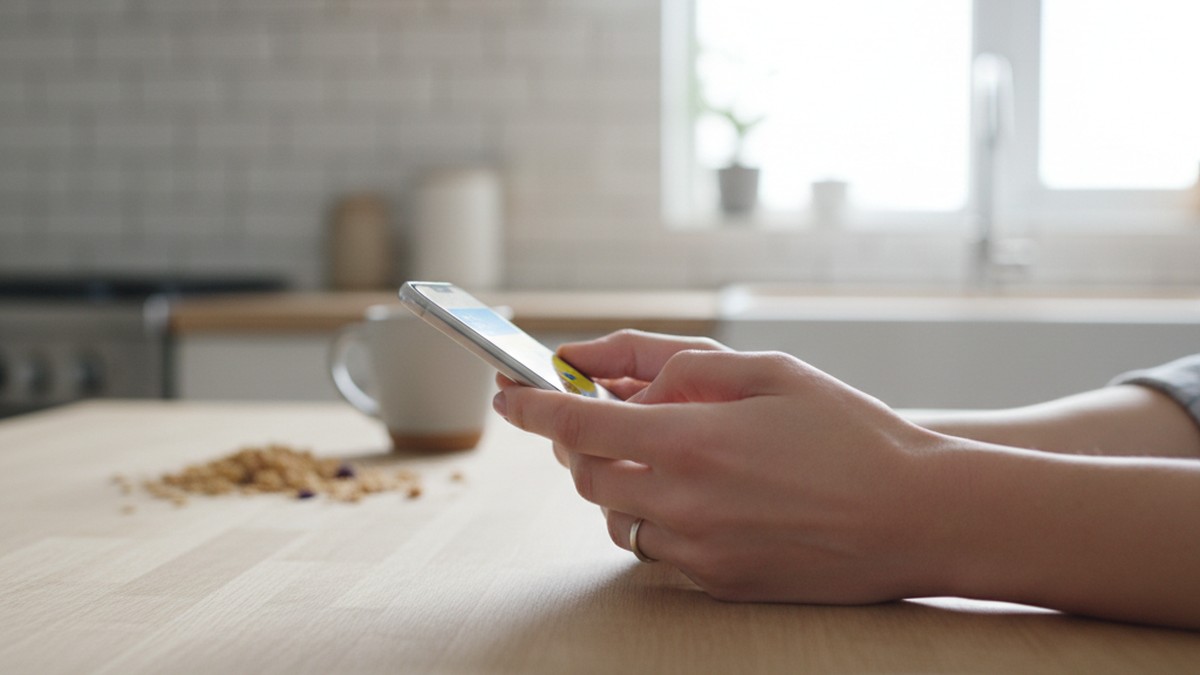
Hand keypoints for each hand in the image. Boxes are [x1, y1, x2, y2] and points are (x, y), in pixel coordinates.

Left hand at [493, 331, 950, 604]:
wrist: (919, 518)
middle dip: (579, 444)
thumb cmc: (853, 434)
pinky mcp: (719, 583)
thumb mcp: (772, 371)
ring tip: (659, 455)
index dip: (532, 408)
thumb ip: (686, 364)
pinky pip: (658, 550)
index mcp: (693, 441)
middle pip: (587, 476)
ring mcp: (700, 551)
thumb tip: (621, 370)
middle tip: (597, 416)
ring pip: (617, 518)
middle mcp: (684, 502)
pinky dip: (655, 518)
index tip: (507, 395)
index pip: (579, 425)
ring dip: (617, 483)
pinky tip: (696, 496)